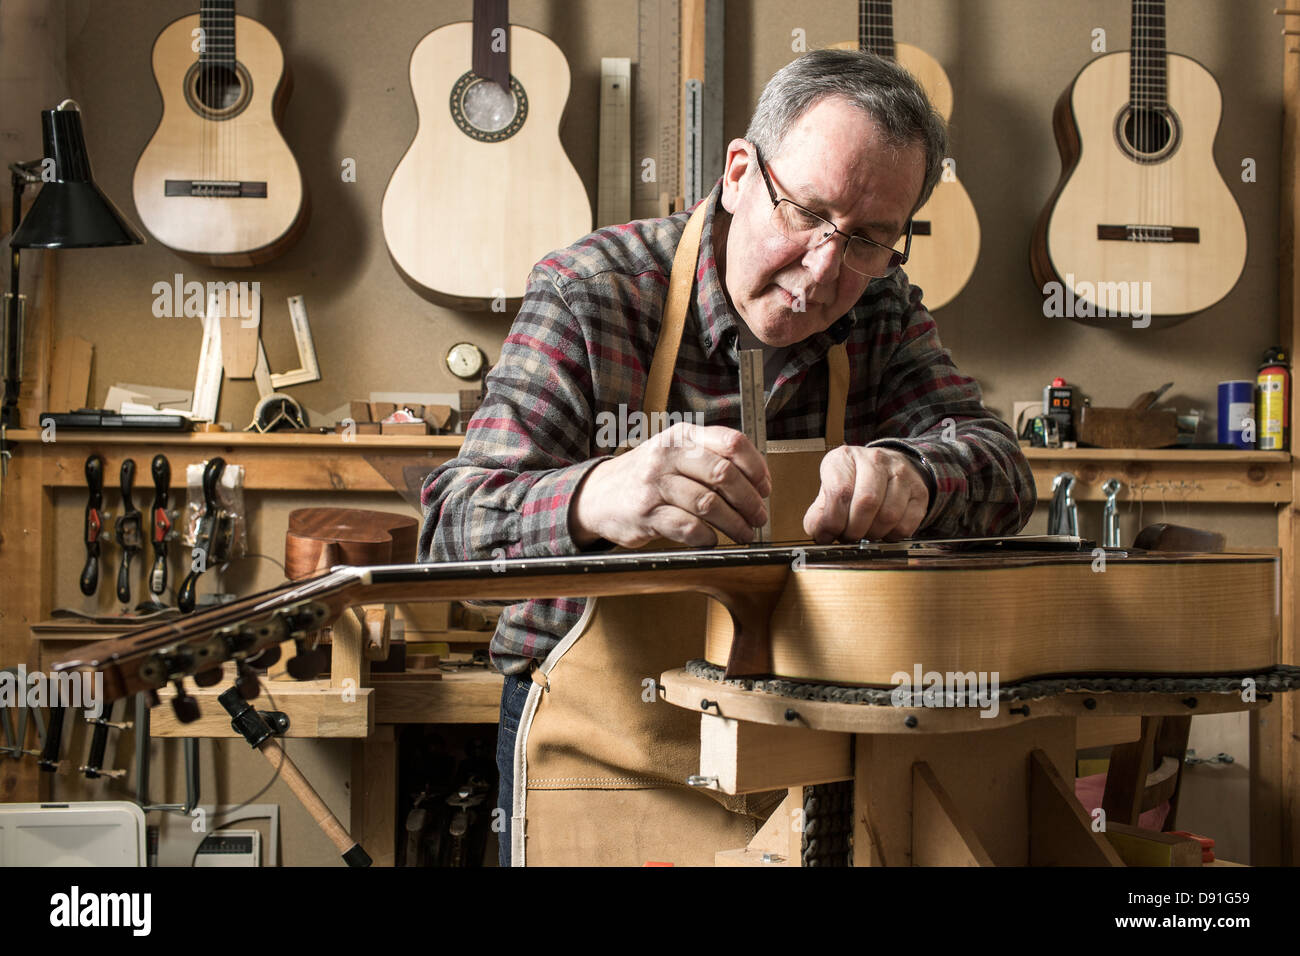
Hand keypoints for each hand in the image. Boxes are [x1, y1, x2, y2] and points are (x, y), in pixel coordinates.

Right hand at [569, 422, 770, 548]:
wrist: (598, 494)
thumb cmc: (647, 476)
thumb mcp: (675, 452)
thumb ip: (711, 457)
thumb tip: (757, 480)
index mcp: (682, 436)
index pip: (731, 442)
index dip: (756, 468)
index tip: (765, 488)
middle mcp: (668, 455)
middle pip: (724, 474)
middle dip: (749, 501)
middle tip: (759, 516)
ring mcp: (655, 484)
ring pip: (709, 504)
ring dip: (734, 524)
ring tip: (743, 533)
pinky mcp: (647, 514)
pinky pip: (688, 527)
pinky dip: (707, 537)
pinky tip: (712, 540)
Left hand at [803, 446, 929, 543]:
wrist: (888, 467)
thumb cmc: (853, 481)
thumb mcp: (830, 489)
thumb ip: (819, 512)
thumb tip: (818, 532)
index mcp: (845, 458)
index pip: (840, 492)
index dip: (832, 521)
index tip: (827, 535)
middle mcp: (875, 460)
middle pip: (866, 503)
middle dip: (853, 530)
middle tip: (847, 537)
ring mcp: (901, 474)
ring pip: (888, 516)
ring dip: (872, 534)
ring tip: (863, 533)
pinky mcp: (919, 492)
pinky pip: (906, 525)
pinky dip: (890, 536)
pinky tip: (881, 531)